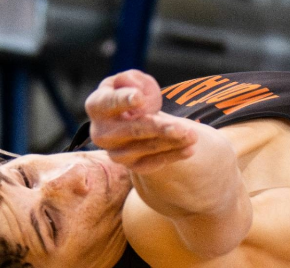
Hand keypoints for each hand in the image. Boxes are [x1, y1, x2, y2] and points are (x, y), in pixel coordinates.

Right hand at [86, 70, 202, 172]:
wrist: (132, 120)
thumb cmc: (131, 94)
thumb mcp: (131, 80)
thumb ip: (134, 81)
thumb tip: (139, 95)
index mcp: (97, 105)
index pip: (108, 103)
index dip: (124, 100)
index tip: (139, 99)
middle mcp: (101, 133)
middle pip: (132, 130)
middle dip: (158, 128)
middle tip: (182, 127)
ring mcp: (115, 152)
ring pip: (146, 147)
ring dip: (172, 142)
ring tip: (193, 136)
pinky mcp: (131, 165)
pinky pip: (153, 163)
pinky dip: (173, 156)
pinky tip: (189, 149)